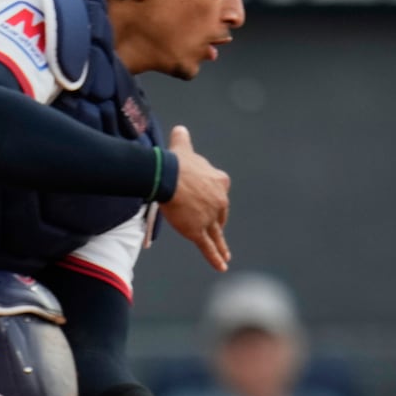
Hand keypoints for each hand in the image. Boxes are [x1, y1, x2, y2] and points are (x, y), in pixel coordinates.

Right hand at [159, 125, 230, 271]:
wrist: (169, 177)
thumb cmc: (176, 162)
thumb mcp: (183, 147)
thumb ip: (183, 139)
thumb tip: (181, 128)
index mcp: (219, 181)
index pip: (220, 191)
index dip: (213, 197)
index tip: (208, 200)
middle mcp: (219, 201)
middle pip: (219, 215)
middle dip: (216, 222)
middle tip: (212, 228)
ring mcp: (210, 218)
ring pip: (217, 234)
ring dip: (222, 246)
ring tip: (226, 256)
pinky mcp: (199, 231)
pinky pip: (209, 247)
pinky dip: (215, 257)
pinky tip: (222, 266)